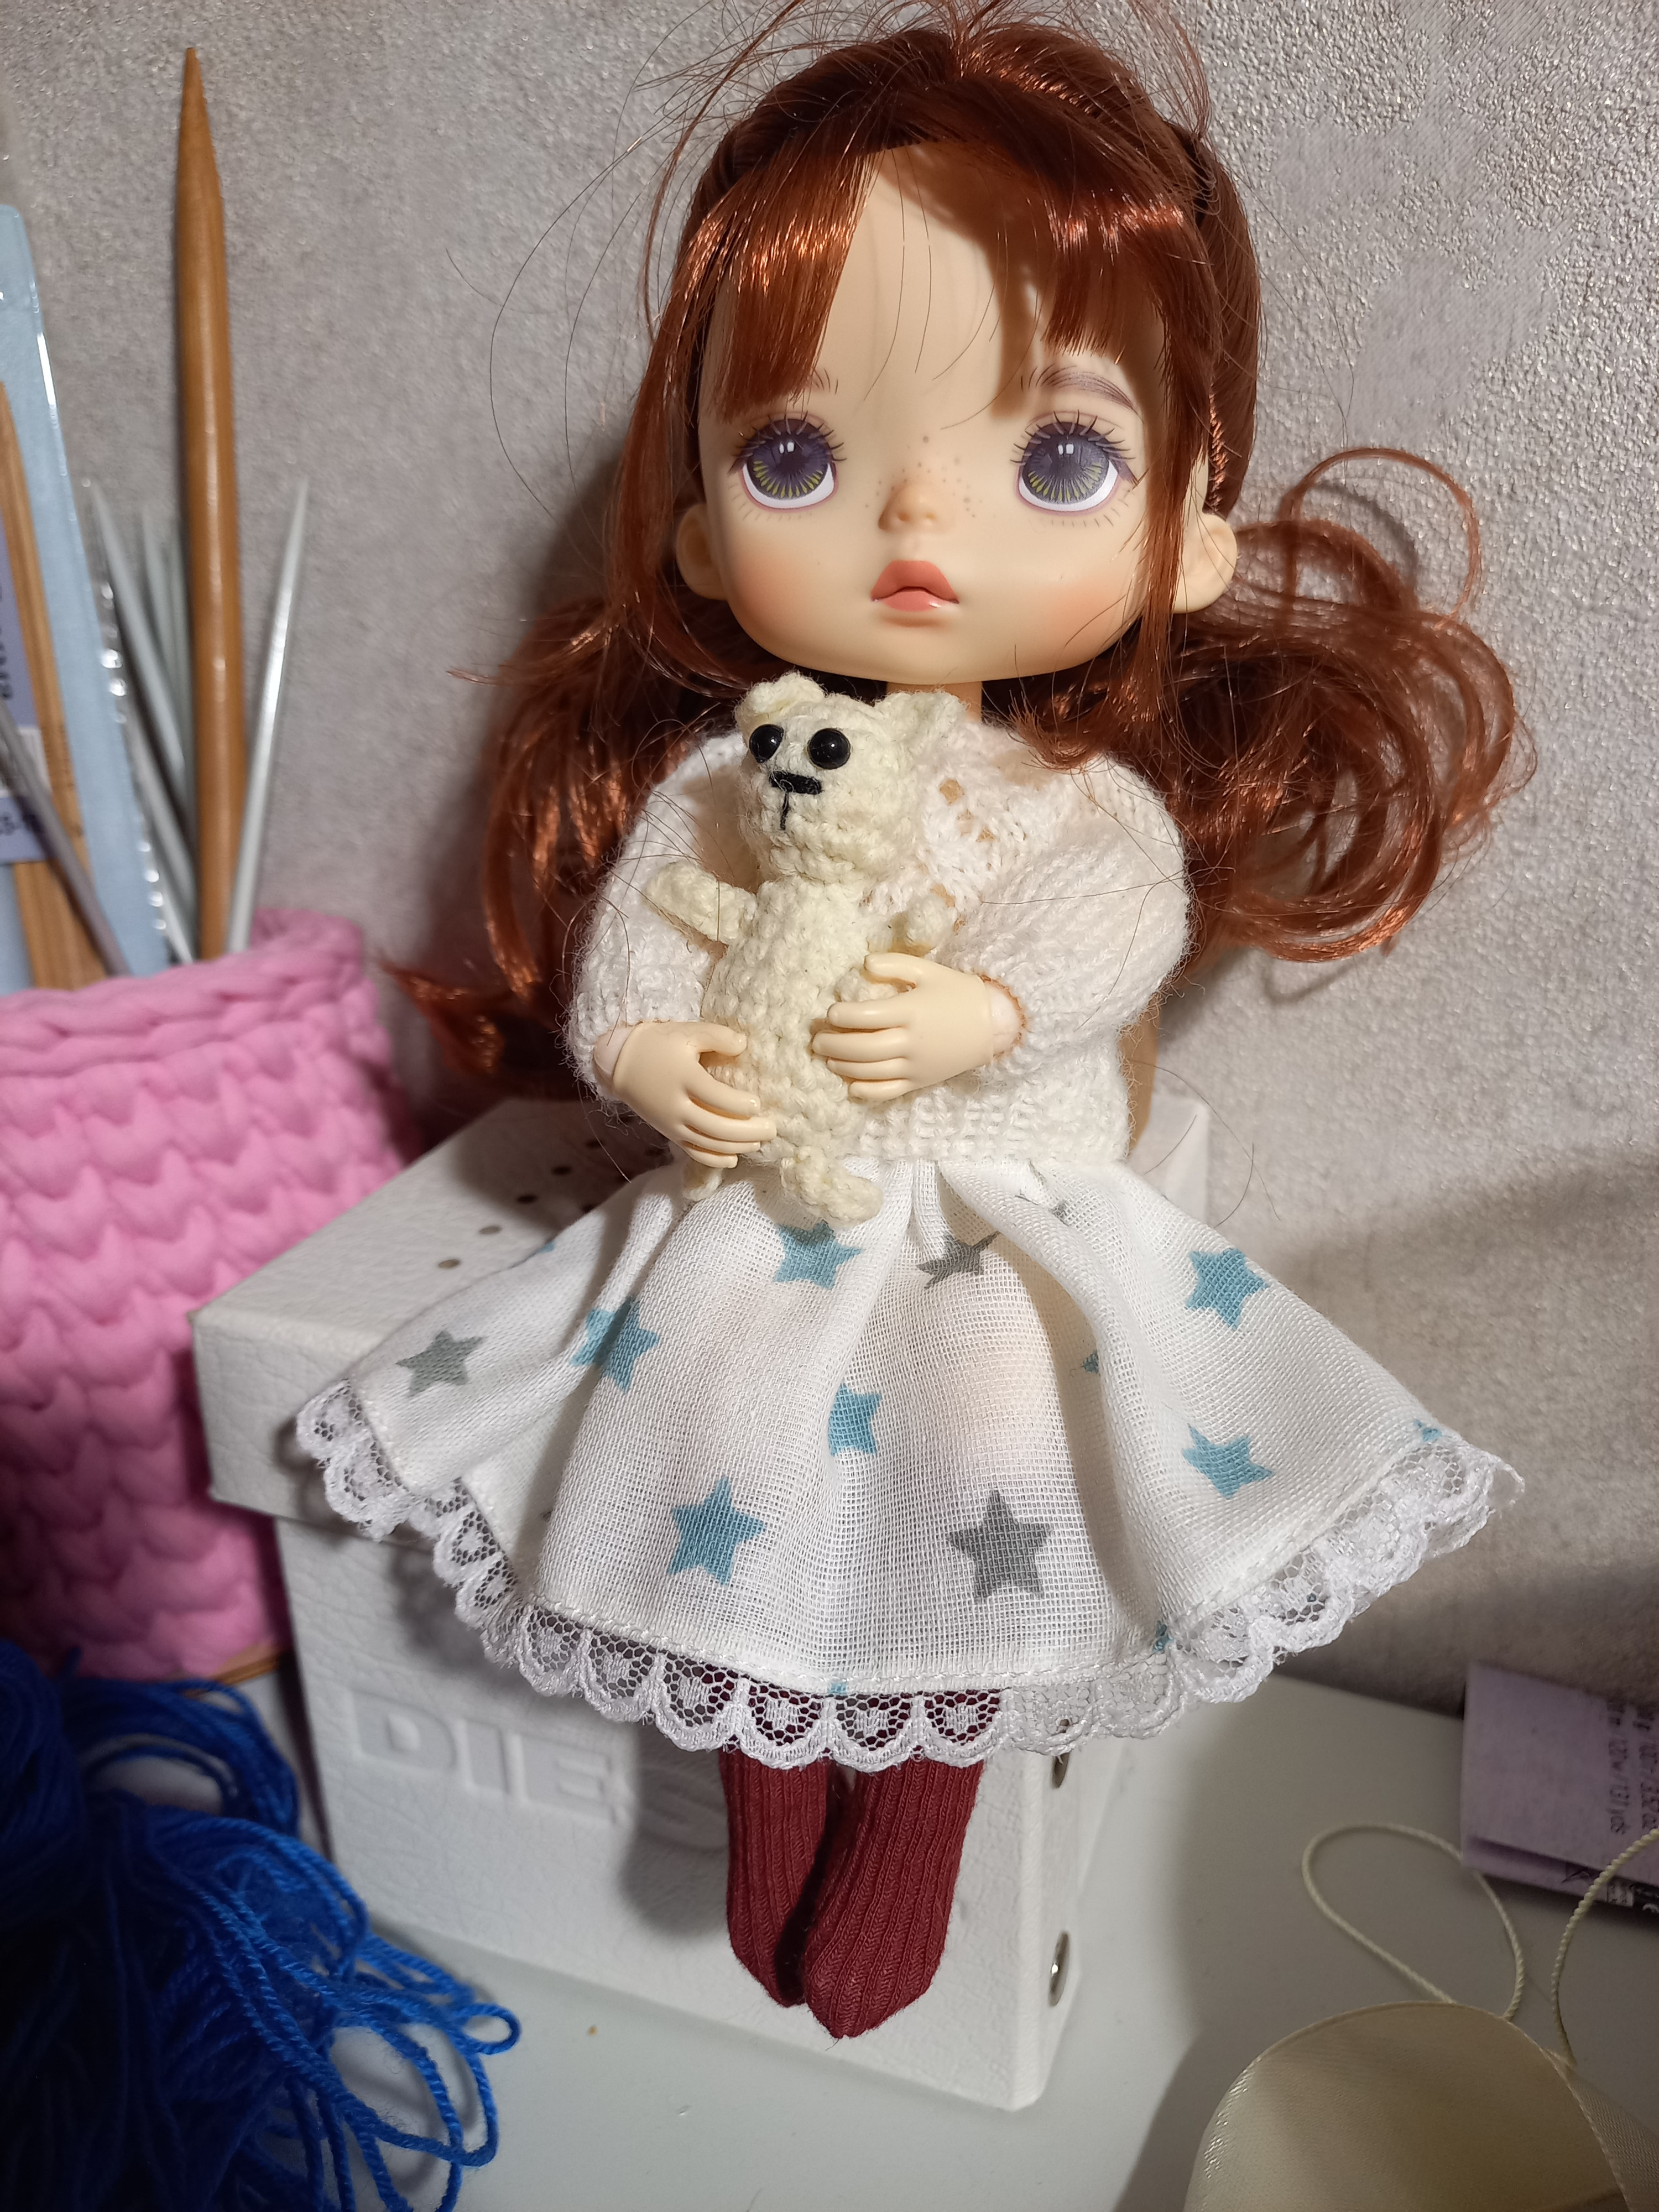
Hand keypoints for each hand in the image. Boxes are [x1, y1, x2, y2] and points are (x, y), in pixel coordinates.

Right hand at [608, 1021, 774, 1166]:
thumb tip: (743, 1045)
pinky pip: (692, 1152)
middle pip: (717, 1127)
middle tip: (772, 1129)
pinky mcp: (669, 1133)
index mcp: (684, 1078)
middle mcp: (677, 1106)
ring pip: (708, 1143)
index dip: (740, 1105)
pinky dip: (714, 1159)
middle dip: (748, 1132)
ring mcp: (672, 1124)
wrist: (621, 1064)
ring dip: (737, 1146)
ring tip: (760, 1142)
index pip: (717, 1098)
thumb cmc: (658, 1044)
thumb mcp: (687, 1031)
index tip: (758, 1103)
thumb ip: (717, 1036)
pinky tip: (733, 1159)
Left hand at [811, 957, 1020, 1101]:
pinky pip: (888, 1091)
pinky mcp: (920, 1081)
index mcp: (911, 1011)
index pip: (866, 1017)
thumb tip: (863, 964)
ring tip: (827, 1059)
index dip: (842, 1016)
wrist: (993, 1025)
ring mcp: (915, 1065)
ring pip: (871, 1071)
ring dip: (843, 1067)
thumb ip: (895, 964)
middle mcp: (911, 1041)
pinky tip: (851, 1086)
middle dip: (833, 1045)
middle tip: (816, 1040)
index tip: (829, 1013)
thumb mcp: (928, 970)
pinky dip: (866, 1091)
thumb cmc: (957, 993)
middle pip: (862, 1048)